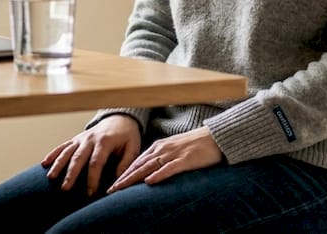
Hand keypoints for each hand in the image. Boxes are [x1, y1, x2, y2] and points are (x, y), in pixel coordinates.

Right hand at [41, 114, 140, 195]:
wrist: (120, 118)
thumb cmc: (127, 136)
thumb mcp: (133, 147)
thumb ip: (126, 163)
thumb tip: (118, 181)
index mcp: (105, 142)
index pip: (96, 162)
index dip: (93, 178)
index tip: (90, 193)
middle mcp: (90, 139)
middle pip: (78, 158)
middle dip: (71, 174)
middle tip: (65, 188)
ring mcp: (81, 138)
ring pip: (67, 151)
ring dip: (58, 164)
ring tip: (50, 177)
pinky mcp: (76, 139)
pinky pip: (63, 146)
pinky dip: (53, 154)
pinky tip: (44, 163)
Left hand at [107, 126, 222, 192]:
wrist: (215, 137)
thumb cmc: (196, 144)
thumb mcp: (174, 148)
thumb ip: (161, 158)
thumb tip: (149, 172)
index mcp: (159, 146)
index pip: (137, 161)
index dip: (124, 173)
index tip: (113, 184)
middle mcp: (163, 149)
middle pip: (139, 165)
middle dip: (123, 178)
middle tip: (110, 189)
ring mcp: (174, 154)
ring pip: (149, 167)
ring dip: (133, 178)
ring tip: (121, 187)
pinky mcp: (186, 160)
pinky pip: (169, 168)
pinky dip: (158, 175)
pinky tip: (149, 181)